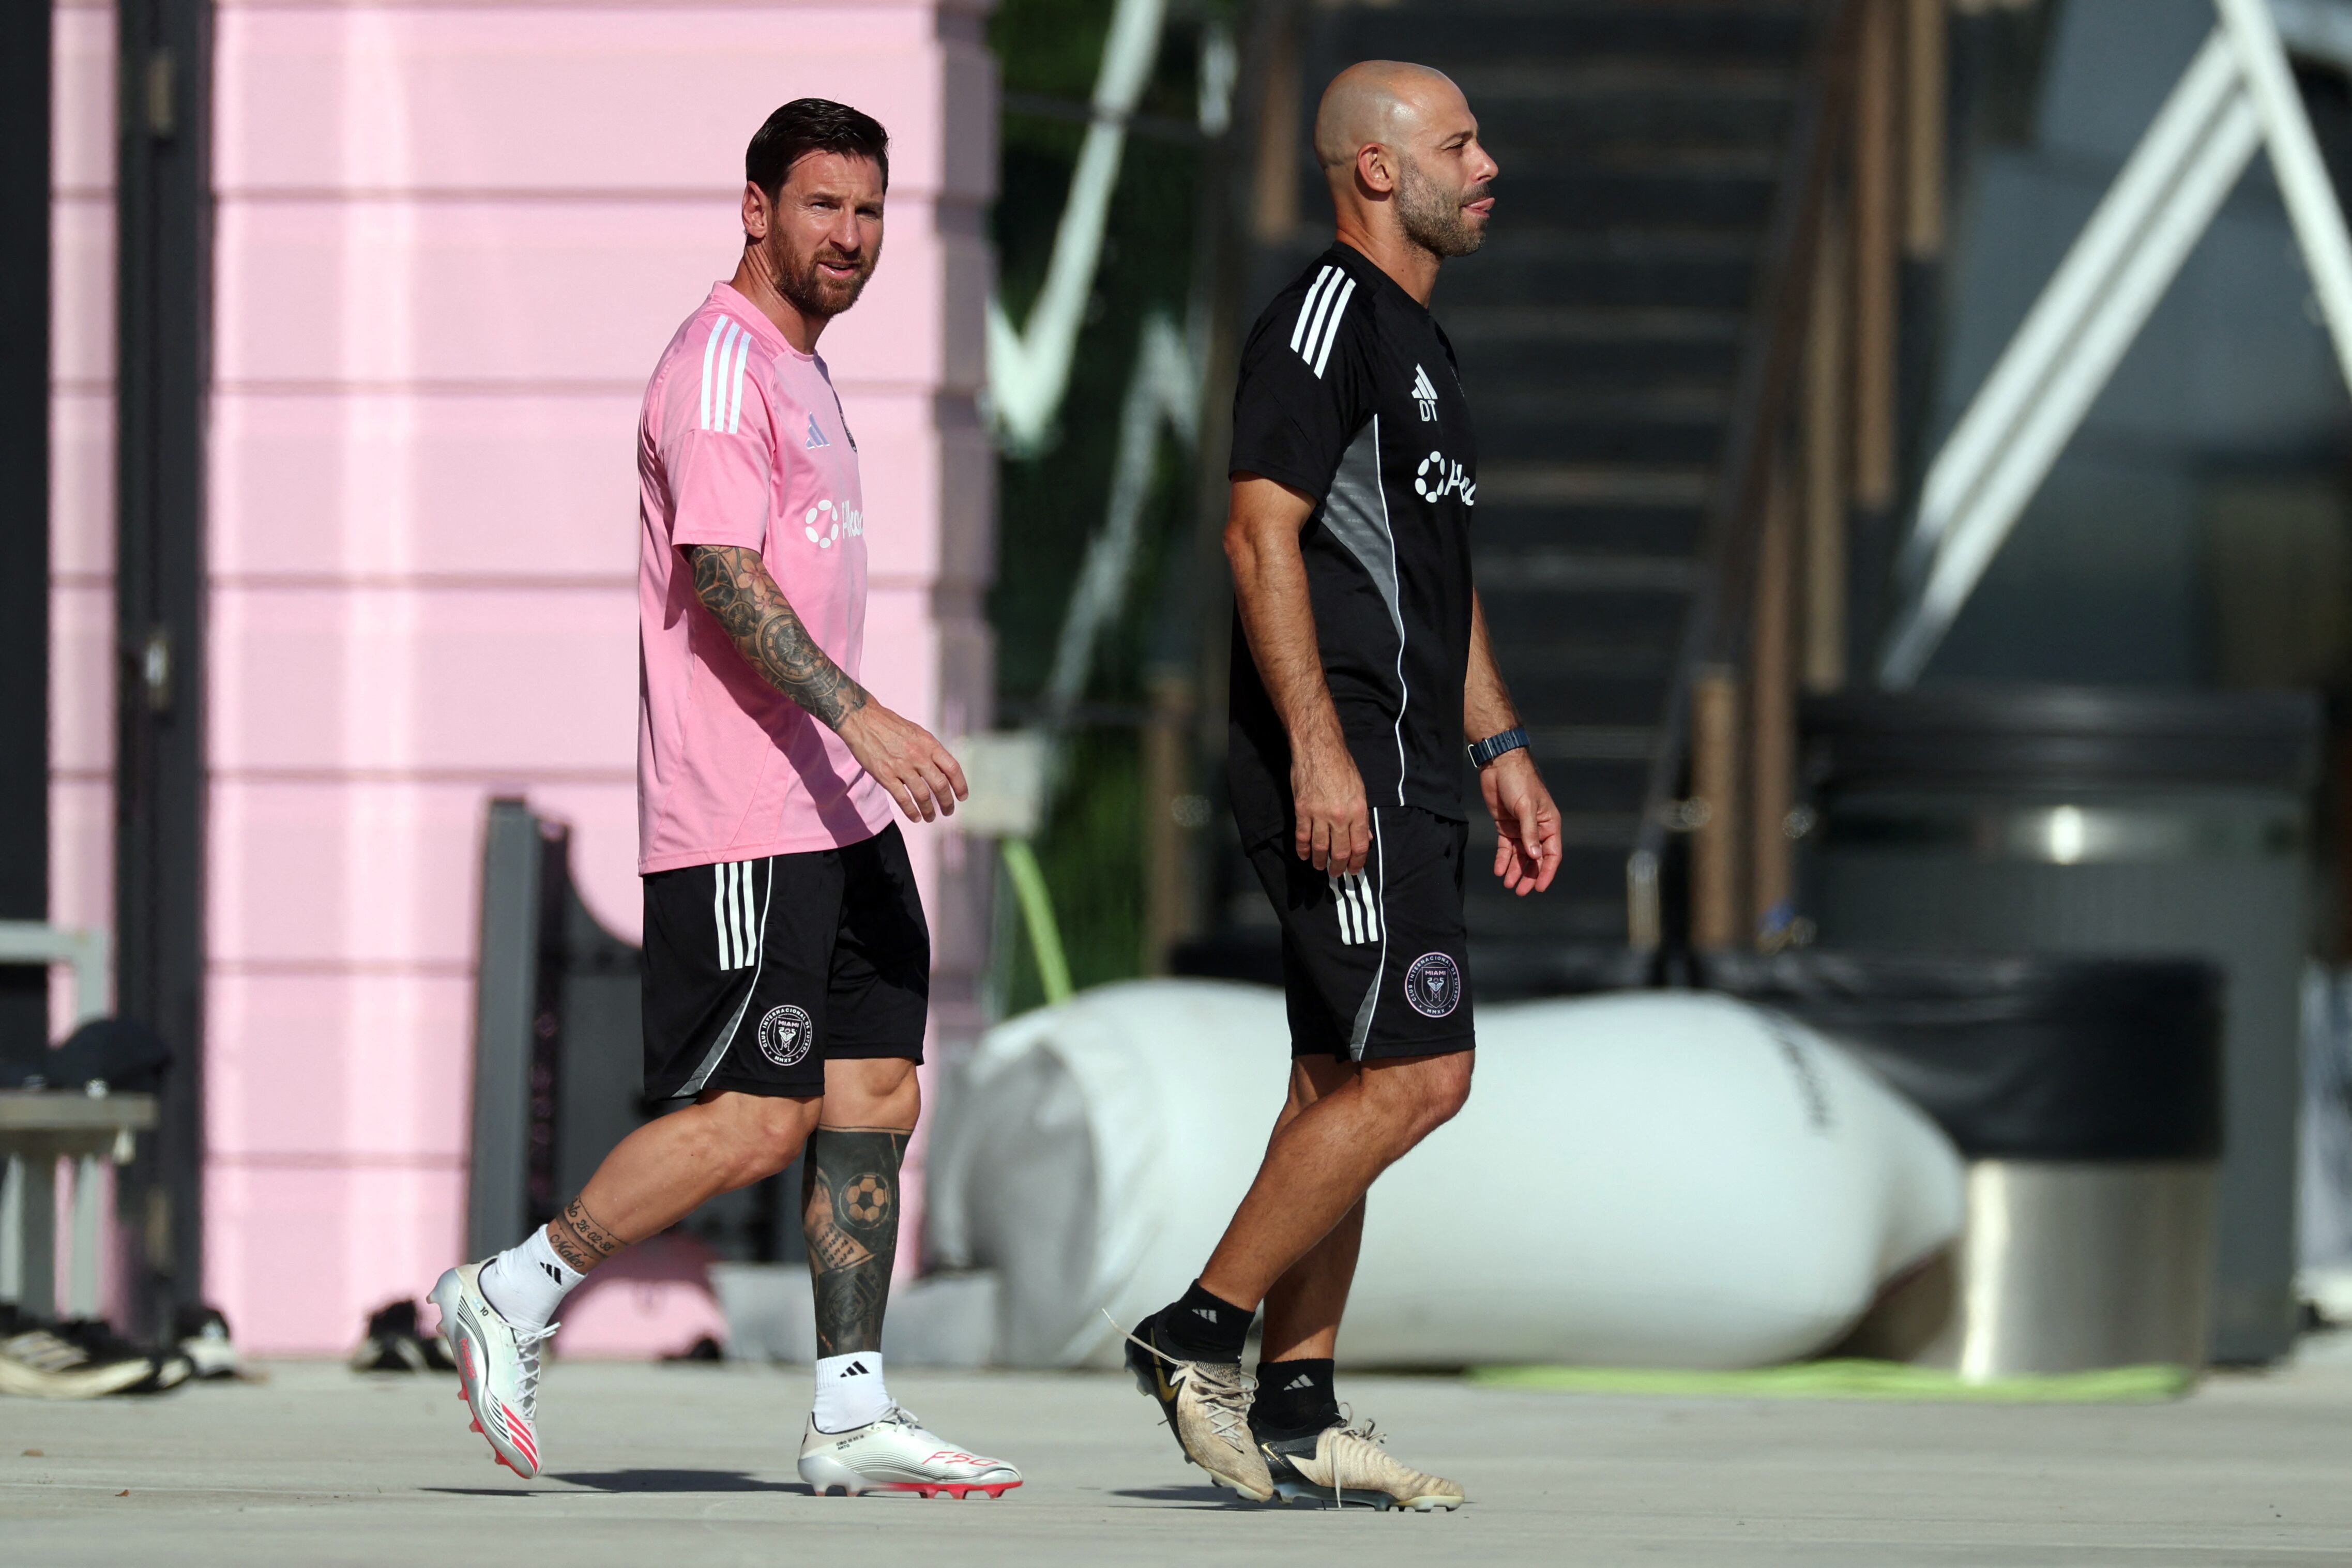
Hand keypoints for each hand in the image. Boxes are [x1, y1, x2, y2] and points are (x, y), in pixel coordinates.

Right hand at [836, 704, 969, 822]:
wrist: (863, 720)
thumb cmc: (890, 725)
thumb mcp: (917, 732)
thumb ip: (930, 750)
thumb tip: (942, 769)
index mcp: (929, 744)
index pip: (952, 768)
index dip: (960, 785)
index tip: (962, 797)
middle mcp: (919, 756)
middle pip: (940, 785)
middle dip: (947, 803)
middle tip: (948, 811)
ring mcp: (902, 767)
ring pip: (923, 795)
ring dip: (929, 810)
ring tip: (931, 817)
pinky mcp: (885, 776)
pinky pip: (903, 799)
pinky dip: (911, 811)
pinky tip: (915, 817)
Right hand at [1292, 732, 1369, 874]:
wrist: (1318, 749)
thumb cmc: (1341, 766)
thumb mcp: (1360, 790)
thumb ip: (1362, 816)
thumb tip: (1367, 837)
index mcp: (1358, 810)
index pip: (1360, 845)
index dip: (1358, 861)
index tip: (1354, 869)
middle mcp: (1339, 816)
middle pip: (1340, 851)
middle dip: (1339, 866)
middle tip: (1337, 873)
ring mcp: (1319, 814)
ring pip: (1320, 847)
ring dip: (1320, 861)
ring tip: (1320, 867)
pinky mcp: (1302, 810)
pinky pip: (1302, 836)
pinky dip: (1302, 849)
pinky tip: (1304, 855)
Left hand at [1480, 750, 1559, 894]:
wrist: (1499, 764)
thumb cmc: (1519, 781)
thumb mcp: (1526, 807)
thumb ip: (1530, 833)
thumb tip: (1536, 857)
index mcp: (1549, 824)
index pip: (1551, 854)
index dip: (1546, 872)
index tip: (1540, 888)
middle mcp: (1537, 829)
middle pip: (1535, 859)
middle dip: (1528, 875)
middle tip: (1520, 891)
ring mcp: (1521, 829)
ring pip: (1520, 856)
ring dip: (1515, 870)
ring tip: (1508, 885)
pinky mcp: (1505, 826)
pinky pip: (1505, 848)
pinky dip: (1502, 860)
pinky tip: (1498, 871)